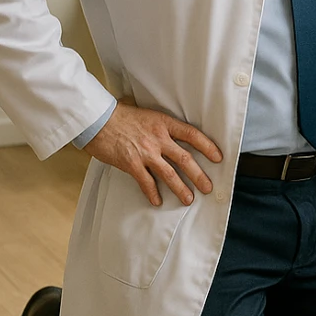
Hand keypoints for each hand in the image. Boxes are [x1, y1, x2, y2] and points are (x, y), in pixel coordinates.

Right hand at [84, 103, 222, 207]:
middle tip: (208, 187)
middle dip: (199, 175)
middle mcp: (158, 138)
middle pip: (185, 159)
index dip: (207, 146)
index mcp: (163, 123)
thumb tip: (170, 134)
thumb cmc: (119, 115)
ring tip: (189, 199)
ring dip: (181, 188)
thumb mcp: (146, 114)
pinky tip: (157, 201)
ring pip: (169, 174)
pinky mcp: (131, 164)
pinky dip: (153, 193)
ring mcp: (145, 152)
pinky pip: (146, 182)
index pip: (192, 134)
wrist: (97, 119)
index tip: (218, 157)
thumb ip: (159, 126)